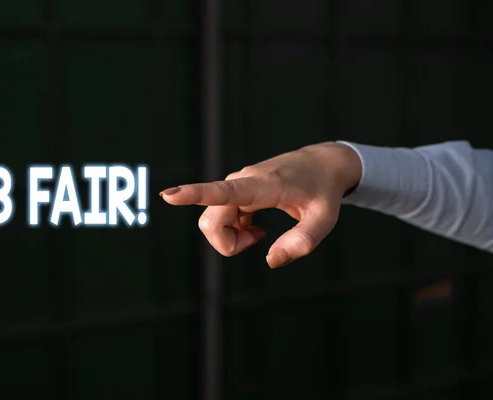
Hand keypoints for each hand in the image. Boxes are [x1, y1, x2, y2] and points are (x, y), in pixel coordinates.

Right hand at [159, 142, 361, 268]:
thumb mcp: (325, 219)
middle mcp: (243, 181)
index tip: (168, 195)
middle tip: (261, 241)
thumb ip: (302, 242)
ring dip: (231, 238)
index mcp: (264, 185)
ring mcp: (237, 185)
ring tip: (261, 235)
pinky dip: (234, 232)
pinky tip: (257, 230)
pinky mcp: (237, 190)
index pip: (224, 191)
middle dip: (227, 243)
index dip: (194, 194)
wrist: (323, 163)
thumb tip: (270, 261)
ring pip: (213, 220)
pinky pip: (220, 217)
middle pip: (212, 220)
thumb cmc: (324, 191)